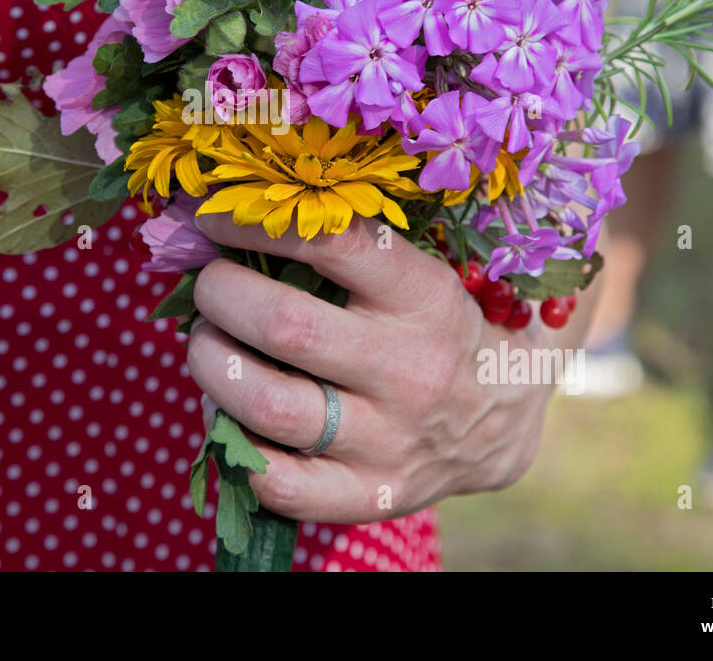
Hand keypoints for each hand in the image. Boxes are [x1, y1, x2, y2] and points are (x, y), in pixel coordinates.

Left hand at [187, 214, 576, 523]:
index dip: (255, 225)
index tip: (213, 218)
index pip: (332, 244)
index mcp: (425, 297)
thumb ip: (338, 253)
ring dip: (212, 365)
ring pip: (268, 406)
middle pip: (285, 327)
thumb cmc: (434, 325)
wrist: (504, 415)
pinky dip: (230, 442)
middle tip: (209, 286)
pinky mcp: (369, 494)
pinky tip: (229, 411)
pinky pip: (275, 482)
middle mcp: (410, 369)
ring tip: (208, 344)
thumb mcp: (415, 274)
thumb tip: (224, 227)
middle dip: (221, 296)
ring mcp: (389, 440)